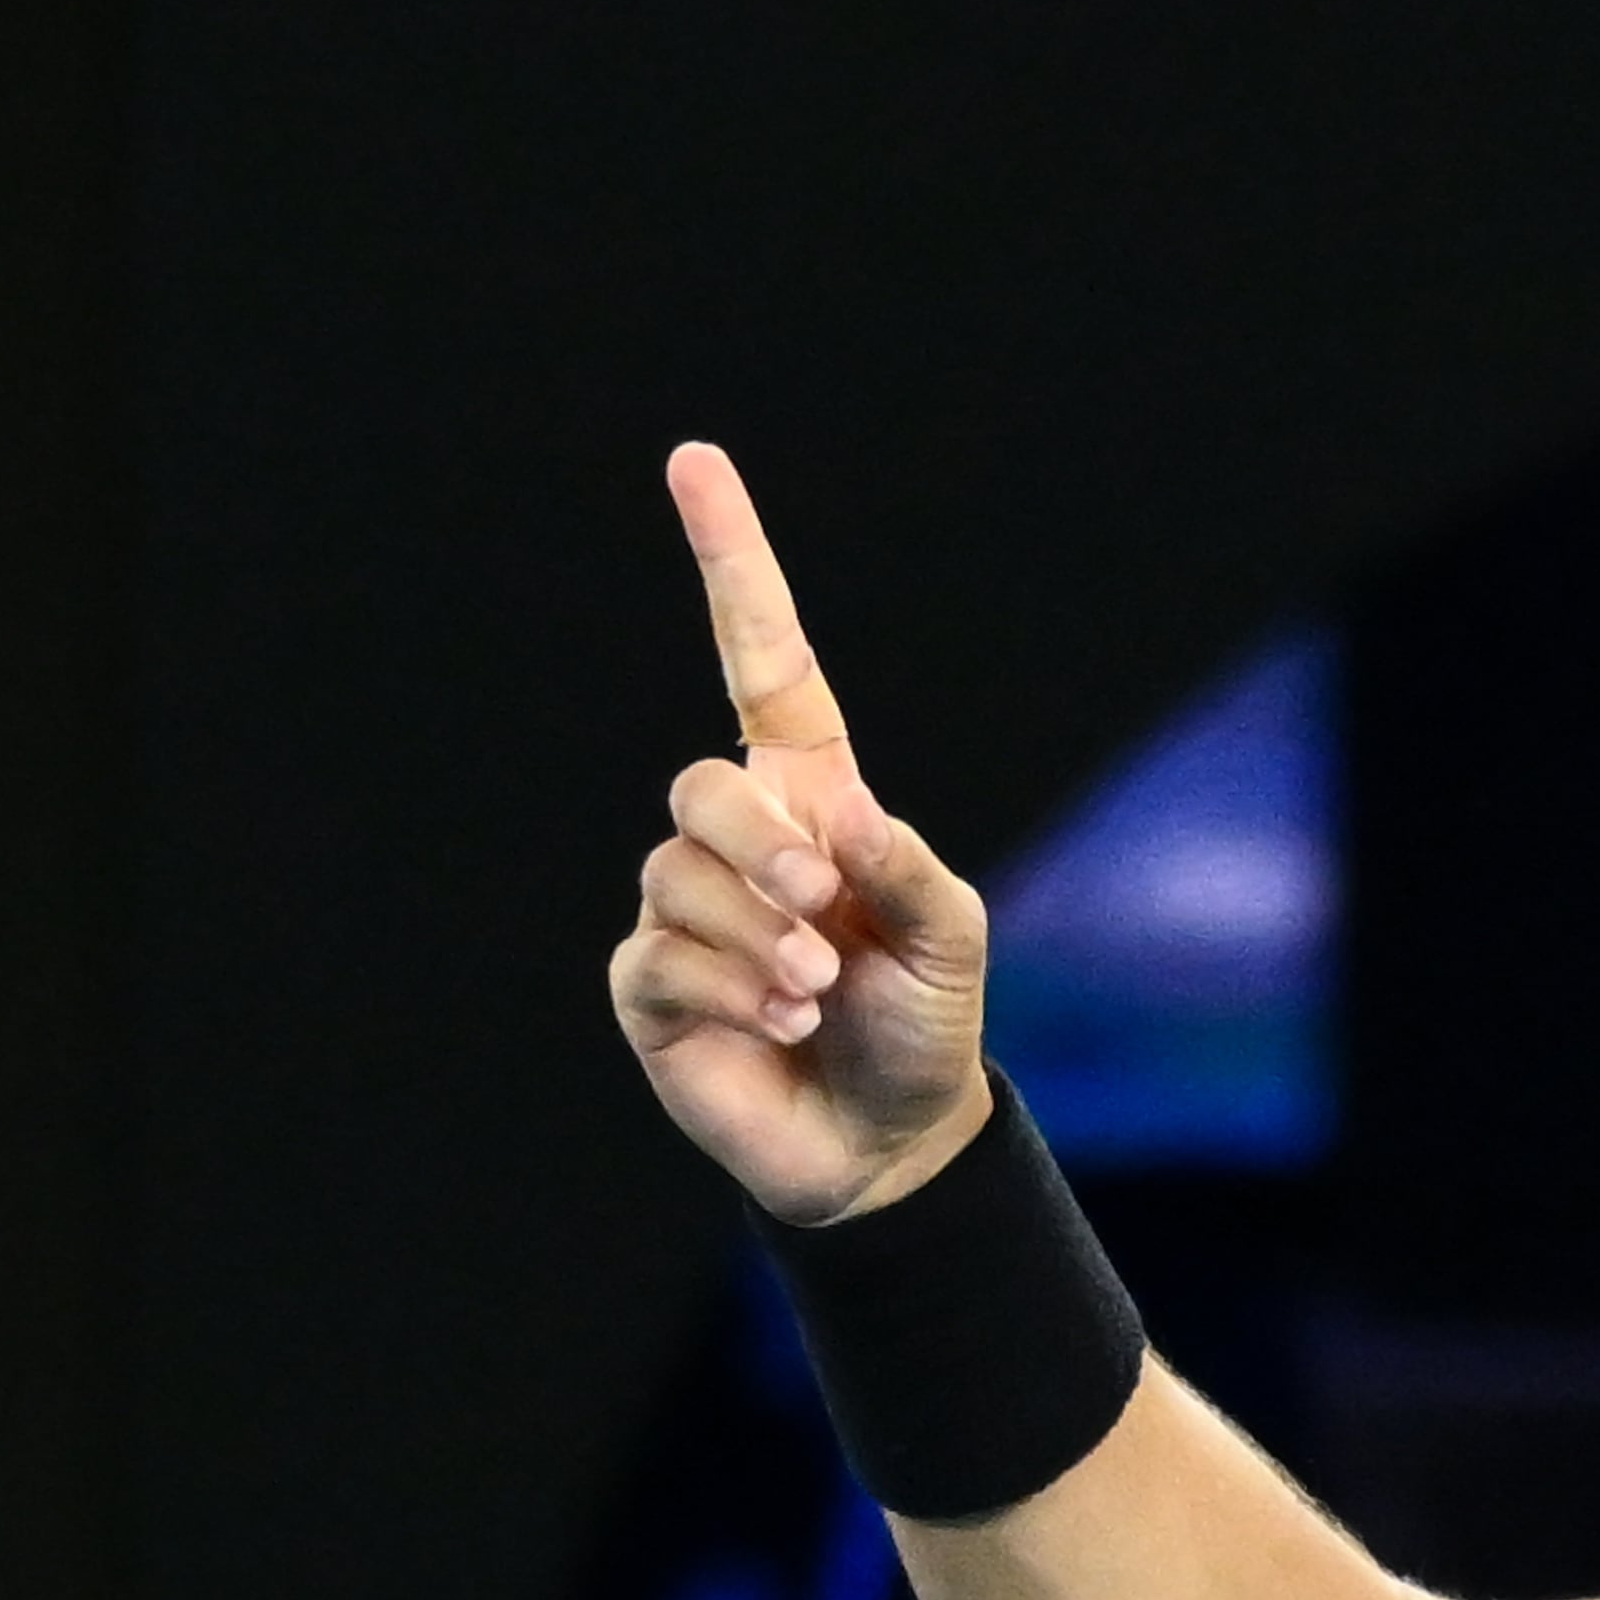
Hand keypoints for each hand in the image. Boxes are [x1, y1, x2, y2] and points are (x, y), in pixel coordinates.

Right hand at [607, 442, 995, 1222]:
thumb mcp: (952, 936)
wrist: (887, 1138)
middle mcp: (738, 839)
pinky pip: (660, 958)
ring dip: (758, 939)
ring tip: (815, 990)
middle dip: (761, 849)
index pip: (761, 660)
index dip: (731, 563)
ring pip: (676, 876)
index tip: (695, 462)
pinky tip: (781, 1024)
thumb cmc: (926, 1021)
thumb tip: (833, 812)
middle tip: (822, 915)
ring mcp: (681, 908)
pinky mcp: (648, 984)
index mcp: (813, 796)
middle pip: (700, 787)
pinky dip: (731, 992)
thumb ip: (906, 867)